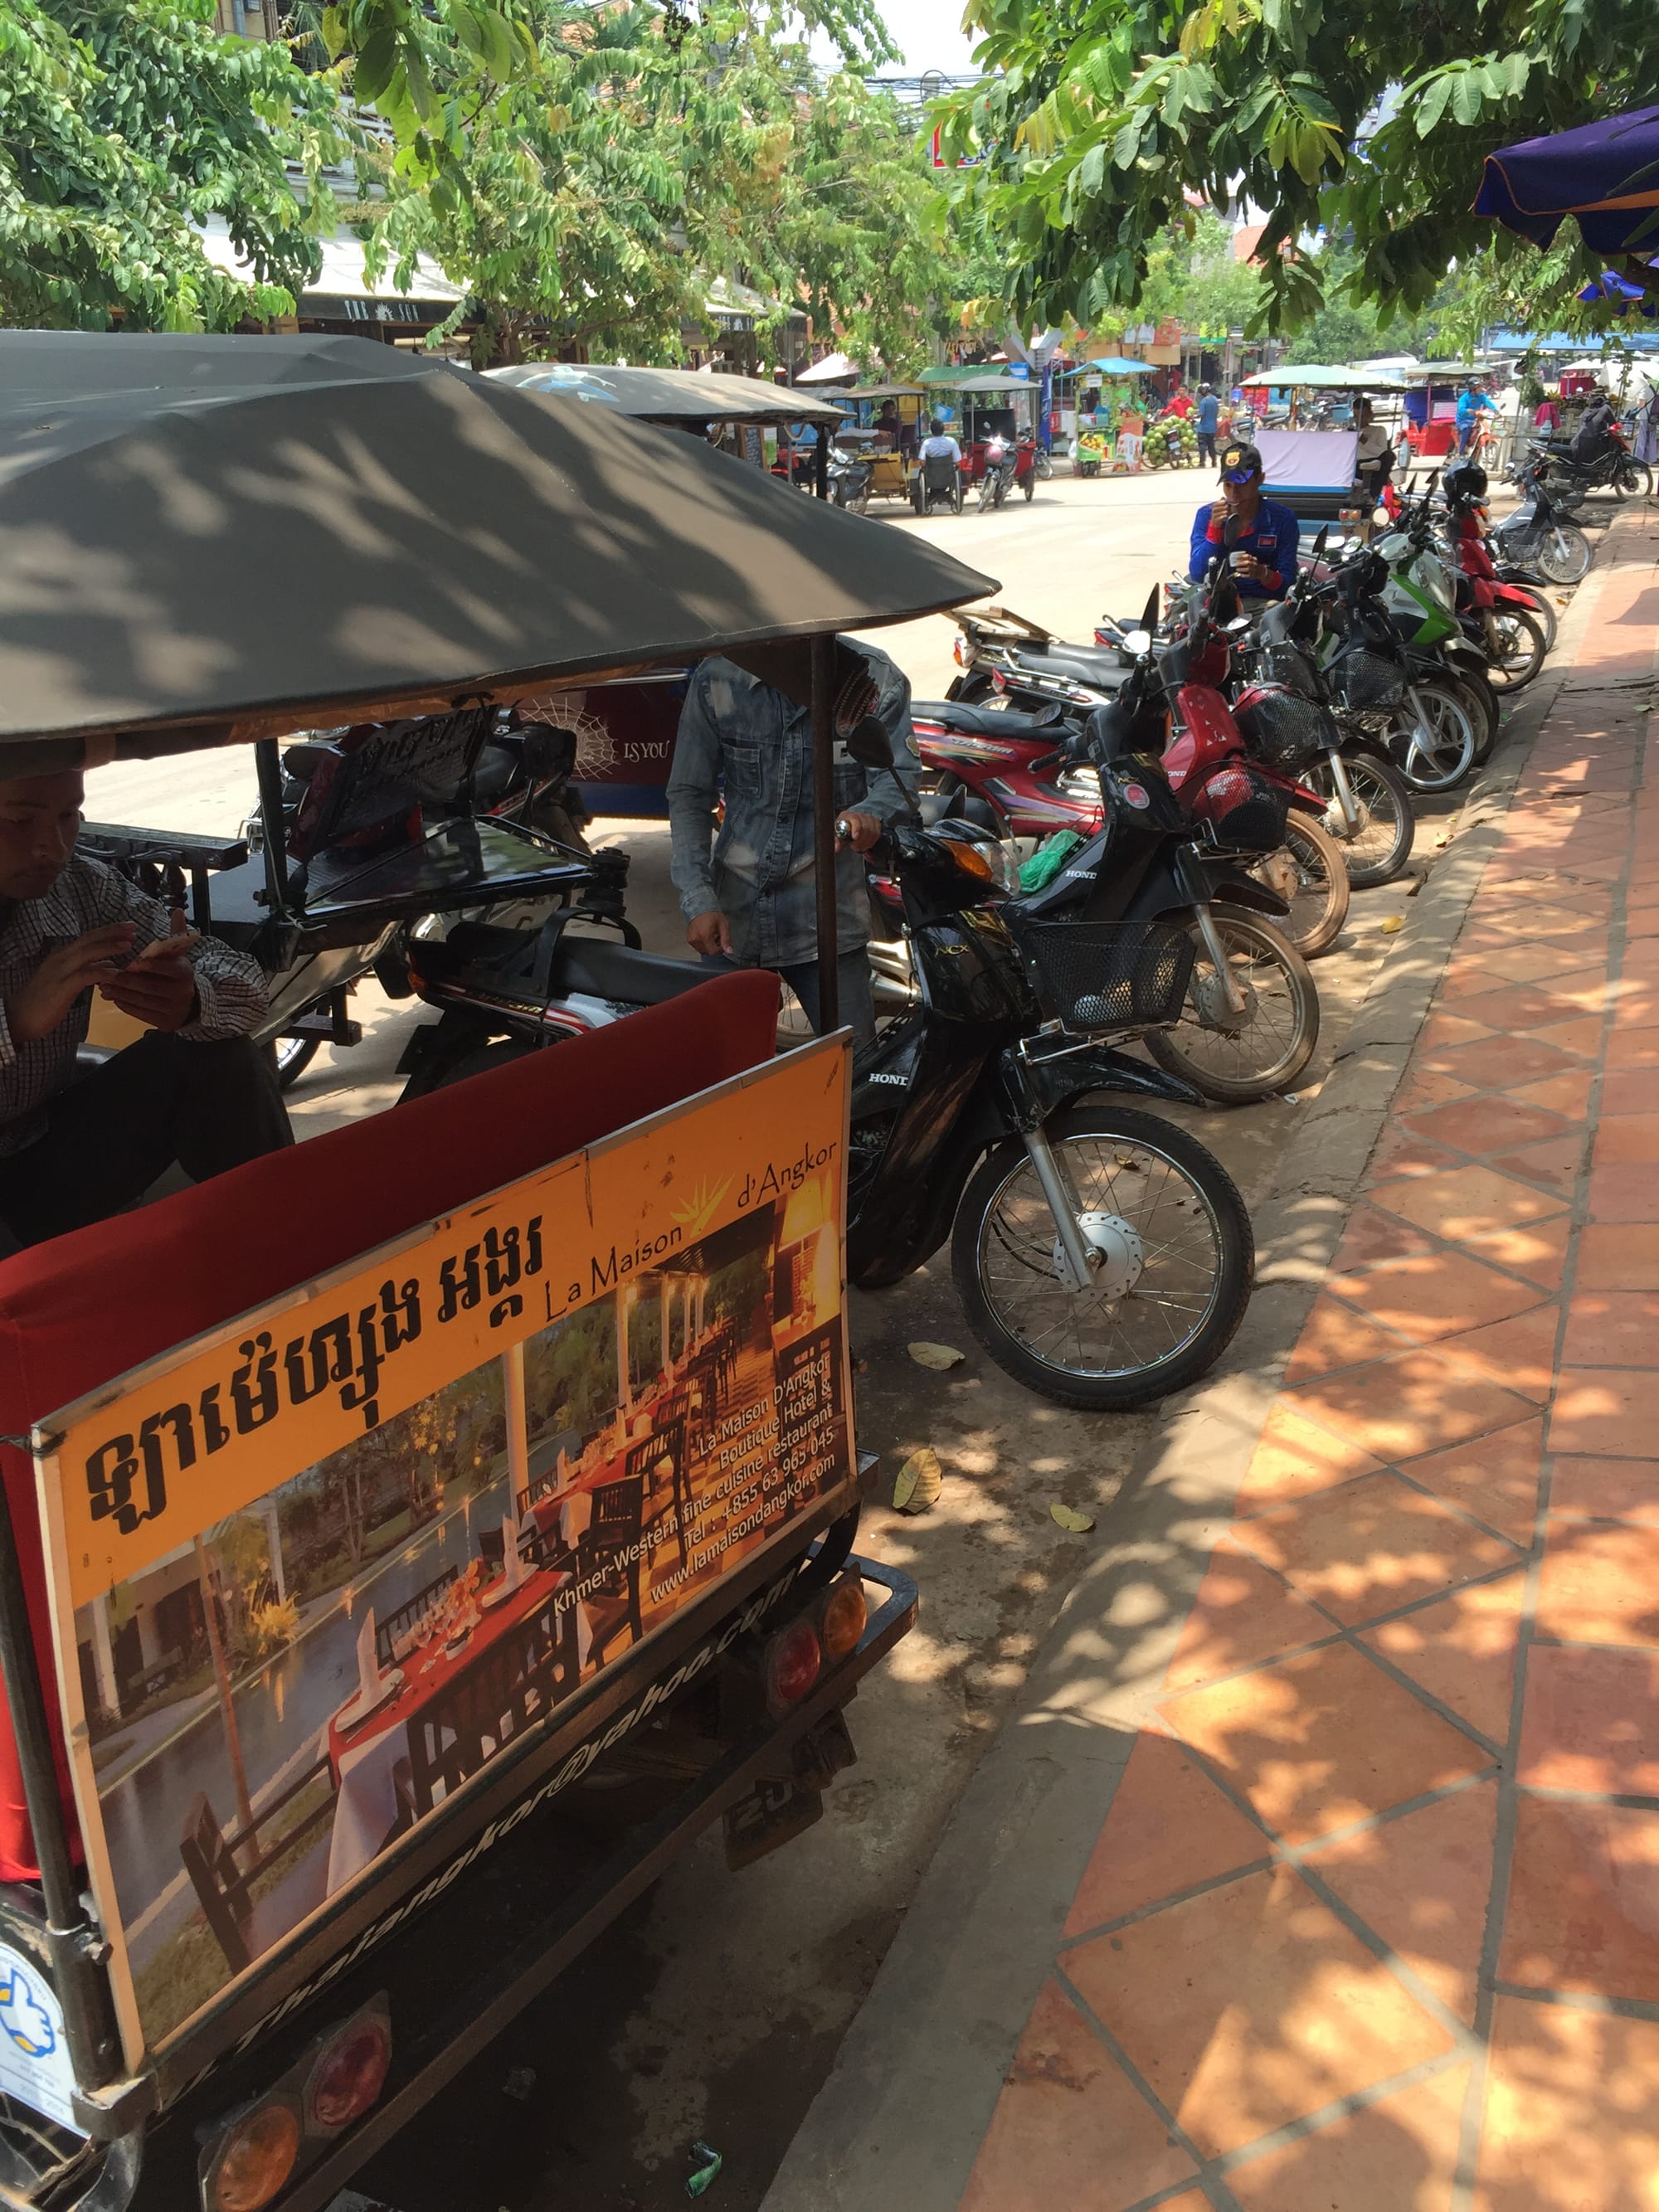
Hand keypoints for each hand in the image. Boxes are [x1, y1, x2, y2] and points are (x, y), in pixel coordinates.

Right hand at [5, 924, 134, 1042]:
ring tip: (129, 944)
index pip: (88, 938)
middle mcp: (60, 958)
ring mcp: (60, 971)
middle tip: (133, 927)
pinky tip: (117, 973)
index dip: (108, 931)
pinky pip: (84, 976)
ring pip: (87, 952)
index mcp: (62, 955)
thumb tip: (108, 964)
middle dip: (112, 932)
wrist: (18, 1017)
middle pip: (89, 939)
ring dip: (109, 947)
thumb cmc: (43, 1000)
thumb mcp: (68, 981)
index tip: (128, 927)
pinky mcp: (61, 988)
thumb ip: (88, 970)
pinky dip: (102, 972)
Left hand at [101, 906, 198, 1031]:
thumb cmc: (176, 973)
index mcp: (185, 973)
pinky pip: (141, 1014)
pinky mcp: (165, 1023)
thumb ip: (176, 933)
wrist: (189, 1003)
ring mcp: (174, 1009)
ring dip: (121, 994)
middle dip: (126, 981)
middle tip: (106, 975)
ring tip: (103, 986)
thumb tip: (178, 910)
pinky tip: (113, 998)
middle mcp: (182, 992)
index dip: (149, 966)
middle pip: (150, 986)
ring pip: (143, 1001)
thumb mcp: (178, 954)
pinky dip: (125, 1006)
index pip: (167, 969)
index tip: (130, 962)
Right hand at [686, 909, 732, 957]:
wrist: (700, 906)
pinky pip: (698, 947)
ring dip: (709, 947)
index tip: (723, 943)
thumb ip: (726, 940)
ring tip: (712, 937)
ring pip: (703, 951)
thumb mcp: (723, 926)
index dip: (720, 950)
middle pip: (708, 952)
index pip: (713, 951)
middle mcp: (696, 939)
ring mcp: (691, 939)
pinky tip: (706, 937)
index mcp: (705, 936)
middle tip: (718, 938)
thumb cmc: (712, 914)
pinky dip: (703, 945)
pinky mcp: (689, 939)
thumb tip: (730, 952)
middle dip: (715, 948)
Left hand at [836, 811, 880, 852]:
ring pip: (872, 832)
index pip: (855, 820)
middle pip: (865, 827)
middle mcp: (859, 815)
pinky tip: (866, 844)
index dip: (856, 829)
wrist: (852, 824)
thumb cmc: (843, 830)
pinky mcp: (876, 822)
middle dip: (860, 841)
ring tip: (859, 847)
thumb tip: (836, 848)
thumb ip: (837, 841)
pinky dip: (872, 842)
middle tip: (854, 847)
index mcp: (847, 816)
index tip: (855, 837)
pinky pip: (877, 834)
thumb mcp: (838, 834)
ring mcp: (868, 818)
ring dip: (866, 843)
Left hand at [1231, 554, 1267, 582]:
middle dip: (1240, 563)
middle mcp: (1254, 564)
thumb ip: (1247, 558)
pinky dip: (1243, 575)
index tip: (1236, 558)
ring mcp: (1253, 570)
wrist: (1262, 571)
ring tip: (1237, 569)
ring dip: (1241, 569)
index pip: (1248, 556)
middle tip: (1236, 564)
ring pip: (1247, 569)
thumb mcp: (1253, 559)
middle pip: (1247, 563)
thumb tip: (1238, 557)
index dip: (1241, 557)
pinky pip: (1247, 575)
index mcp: (1254, 559)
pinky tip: (1240, 574)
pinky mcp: (1252, 576)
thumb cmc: (1255, 565)